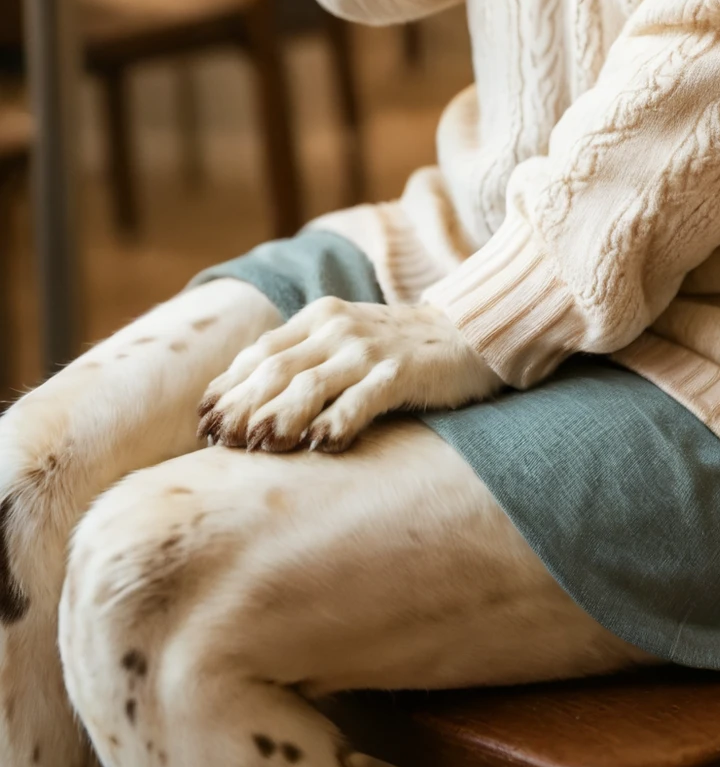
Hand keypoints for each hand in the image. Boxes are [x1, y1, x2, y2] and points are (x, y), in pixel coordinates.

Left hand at [197, 297, 500, 453]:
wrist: (470, 333)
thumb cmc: (398, 348)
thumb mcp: (344, 343)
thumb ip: (302, 362)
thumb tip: (244, 407)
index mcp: (319, 318)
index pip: (260, 352)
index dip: (228, 387)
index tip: (202, 423)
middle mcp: (338, 328)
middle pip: (276, 369)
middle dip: (242, 407)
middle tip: (219, 443)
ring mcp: (369, 349)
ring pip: (311, 383)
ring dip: (280, 417)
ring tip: (258, 448)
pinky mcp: (403, 371)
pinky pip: (363, 397)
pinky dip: (339, 420)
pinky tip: (321, 445)